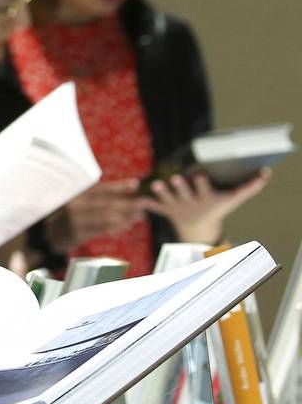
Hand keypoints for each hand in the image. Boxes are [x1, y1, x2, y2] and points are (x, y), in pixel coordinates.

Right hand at [45, 179, 146, 252]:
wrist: (47, 233)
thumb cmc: (68, 213)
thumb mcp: (80, 199)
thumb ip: (102, 194)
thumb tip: (133, 186)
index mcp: (75, 194)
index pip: (99, 189)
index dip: (118, 186)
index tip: (135, 185)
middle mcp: (73, 205)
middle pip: (104, 204)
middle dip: (126, 203)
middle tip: (145, 203)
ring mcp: (74, 221)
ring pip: (103, 218)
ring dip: (124, 217)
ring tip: (139, 215)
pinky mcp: (75, 235)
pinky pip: (98, 231)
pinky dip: (114, 228)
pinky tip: (126, 225)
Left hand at [139, 168, 269, 244]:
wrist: (198, 230)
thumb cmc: (217, 207)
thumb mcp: (232, 199)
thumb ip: (249, 187)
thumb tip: (267, 173)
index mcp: (205, 197)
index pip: (204, 188)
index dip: (202, 182)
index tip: (201, 174)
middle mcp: (189, 201)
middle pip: (184, 193)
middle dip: (179, 187)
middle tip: (175, 178)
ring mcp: (176, 206)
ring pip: (166, 198)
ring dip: (161, 192)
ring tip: (155, 184)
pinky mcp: (164, 208)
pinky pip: (153, 206)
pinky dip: (145, 203)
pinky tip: (136, 197)